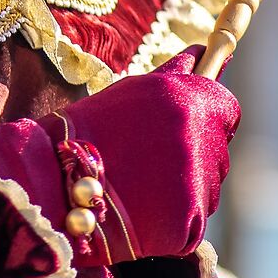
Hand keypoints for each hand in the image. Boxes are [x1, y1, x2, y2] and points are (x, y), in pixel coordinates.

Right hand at [65, 49, 238, 259]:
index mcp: (186, 99)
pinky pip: (194, 222)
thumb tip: (202, 53)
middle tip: (150, 161)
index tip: (186, 126)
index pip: (226, 109)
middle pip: (217, 150)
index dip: (208, 117)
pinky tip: (142, 210)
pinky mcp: (188, 225)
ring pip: (208, 187)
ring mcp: (197, 184)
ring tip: (141, 185)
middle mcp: (198, 138)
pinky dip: (174, 221)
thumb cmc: (88, 131)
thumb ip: (175, 75)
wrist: (52, 185)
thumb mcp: (131, 92)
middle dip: (193, 155)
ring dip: (185, 189)